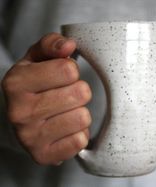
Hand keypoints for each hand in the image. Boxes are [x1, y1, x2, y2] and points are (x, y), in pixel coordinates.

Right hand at [1, 33, 91, 164]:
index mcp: (16, 83)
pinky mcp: (44, 155)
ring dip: (79, 113)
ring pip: (83, 117)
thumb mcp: (37, 59)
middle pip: (80, 93)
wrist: (18, 119)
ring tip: (65, 112)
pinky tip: (65, 129)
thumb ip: (52, 45)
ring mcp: (31, 137)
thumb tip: (68, 46)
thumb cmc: (33, 87)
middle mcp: (20, 112)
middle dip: (79, 91)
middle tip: (66, 95)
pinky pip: (80, 140)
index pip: (68, 70)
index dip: (71, 71)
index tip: (62, 77)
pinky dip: (78, 133)